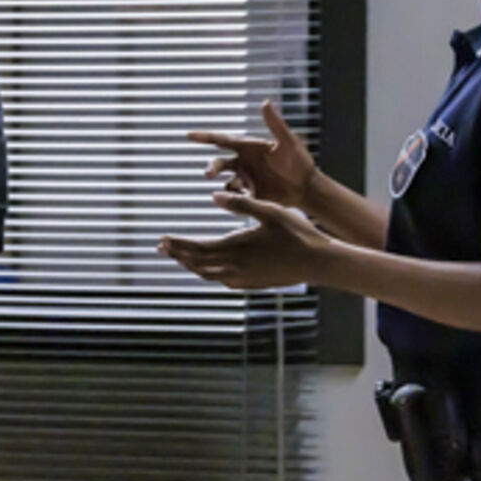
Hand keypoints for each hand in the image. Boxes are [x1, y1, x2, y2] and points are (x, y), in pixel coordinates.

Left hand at [159, 190, 329, 289]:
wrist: (318, 263)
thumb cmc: (297, 234)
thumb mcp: (270, 211)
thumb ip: (240, 204)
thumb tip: (213, 197)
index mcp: (237, 247)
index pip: (197, 248)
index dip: (178, 244)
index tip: (162, 239)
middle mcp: (236, 267)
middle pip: (197, 263)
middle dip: (178, 254)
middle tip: (161, 248)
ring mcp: (243, 278)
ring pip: (207, 274)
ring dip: (190, 264)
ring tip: (178, 256)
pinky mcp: (252, 283)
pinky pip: (221, 280)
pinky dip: (207, 272)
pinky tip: (208, 267)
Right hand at [189, 100, 317, 209]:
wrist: (307, 187)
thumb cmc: (300, 161)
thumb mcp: (288, 142)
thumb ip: (275, 124)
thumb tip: (265, 102)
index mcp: (249, 147)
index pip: (223, 140)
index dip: (205, 137)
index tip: (188, 135)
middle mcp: (244, 162)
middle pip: (220, 162)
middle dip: (212, 166)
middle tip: (208, 174)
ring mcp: (246, 178)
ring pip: (225, 181)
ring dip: (225, 186)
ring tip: (236, 190)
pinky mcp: (250, 194)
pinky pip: (234, 196)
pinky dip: (233, 199)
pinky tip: (241, 201)